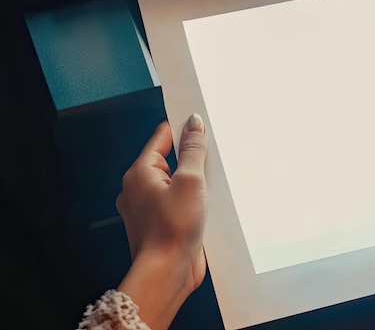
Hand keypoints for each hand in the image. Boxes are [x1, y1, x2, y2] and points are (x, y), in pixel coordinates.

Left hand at [116, 114, 208, 329]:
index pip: (162, 138)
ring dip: (195, 180)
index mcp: (140, 173)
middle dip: (192, 157)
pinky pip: (179, 201)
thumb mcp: (190, 180)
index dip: (182, 128)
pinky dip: (193, 199)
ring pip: (176, 182)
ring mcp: (150, 208)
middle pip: (170, 159)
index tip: (201, 124)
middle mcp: (139, 189)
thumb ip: (193, 150)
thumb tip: (194, 124)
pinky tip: (208, 203)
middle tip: (212, 156)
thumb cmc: (172, 229)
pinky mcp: (162, 223)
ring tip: (212, 183)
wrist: (168, 272)